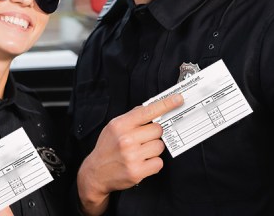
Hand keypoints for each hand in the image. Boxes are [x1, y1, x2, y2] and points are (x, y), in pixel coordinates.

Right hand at [77, 94, 183, 215]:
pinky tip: (142, 162)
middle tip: (142, 140)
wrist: (95, 173)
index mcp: (120, 125)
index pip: (148, 111)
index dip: (166, 104)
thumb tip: (152, 107)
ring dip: (154, 149)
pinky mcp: (137, 172)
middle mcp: (126, 139)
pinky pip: (159, 162)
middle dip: (154, 134)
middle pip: (158, 129)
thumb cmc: (107, 148)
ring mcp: (132, 156)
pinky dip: (153, 163)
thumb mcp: (113, 127)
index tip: (178, 99)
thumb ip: (132, 117)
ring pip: (160, 146)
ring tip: (140, 152)